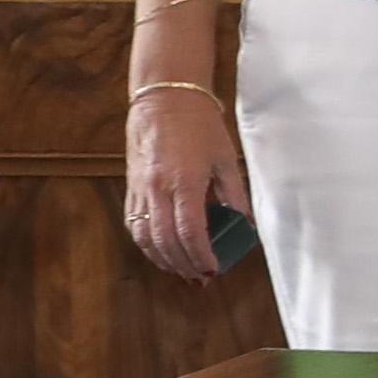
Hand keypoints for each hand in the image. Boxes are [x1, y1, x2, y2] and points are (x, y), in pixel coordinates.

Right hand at [119, 83, 247, 277]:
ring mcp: (140, 189)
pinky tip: (161, 252)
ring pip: (144, 236)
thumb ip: (236, 194)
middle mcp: (157, 188)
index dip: (201, 255)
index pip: (190, 231)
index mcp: (184, 181)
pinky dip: (146, 243)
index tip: (214, 269)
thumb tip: (247, 224)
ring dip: (162, 259)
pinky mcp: (131, 187)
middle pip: (165, 240)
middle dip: (183, 264)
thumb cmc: (200, 124)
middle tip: (200, 278)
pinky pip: (134, 223)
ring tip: (182, 271)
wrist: (164, 99)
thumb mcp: (226, 158)